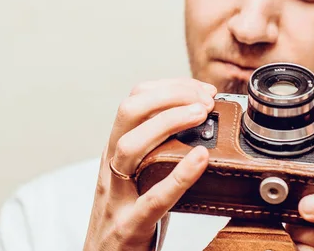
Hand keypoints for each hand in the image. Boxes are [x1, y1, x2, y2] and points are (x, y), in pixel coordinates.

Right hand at [83, 78, 216, 250]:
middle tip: (203, 98)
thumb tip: (201, 131)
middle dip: (167, 96)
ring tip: (200, 114)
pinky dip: (178, 176)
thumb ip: (156, 154)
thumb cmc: (125, 219)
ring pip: (130, 147)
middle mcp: (110, 167)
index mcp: (114, 152)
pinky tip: (200, 160)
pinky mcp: (129, 226)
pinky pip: (153, 199)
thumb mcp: (134, 178)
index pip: (133, 102)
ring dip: (168, 123)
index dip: (167, 88)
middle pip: (128, 113)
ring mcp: (116, 196)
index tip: (199, 89)